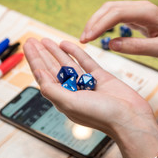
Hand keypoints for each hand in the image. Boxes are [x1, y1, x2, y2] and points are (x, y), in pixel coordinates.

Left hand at [23, 37, 157, 157]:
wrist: (130, 118)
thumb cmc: (101, 115)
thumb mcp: (71, 104)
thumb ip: (52, 90)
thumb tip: (38, 74)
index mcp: (62, 98)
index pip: (43, 76)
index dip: (34, 60)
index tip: (27, 45)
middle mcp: (72, 91)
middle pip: (52, 69)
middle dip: (41, 54)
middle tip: (31, 40)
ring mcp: (86, 83)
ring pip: (67, 64)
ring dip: (55, 52)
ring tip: (45, 40)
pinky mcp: (100, 77)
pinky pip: (85, 62)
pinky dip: (75, 52)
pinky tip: (66, 44)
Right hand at [80, 1, 157, 62]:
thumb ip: (137, 47)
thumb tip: (111, 44)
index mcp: (147, 12)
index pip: (116, 13)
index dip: (98, 25)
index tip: (87, 39)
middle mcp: (141, 7)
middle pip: (109, 8)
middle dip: (93, 22)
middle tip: (83, 40)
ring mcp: (138, 10)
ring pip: (110, 10)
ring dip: (96, 22)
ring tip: (87, 38)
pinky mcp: (136, 16)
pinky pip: (115, 16)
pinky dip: (103, 24)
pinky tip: (98, 34)